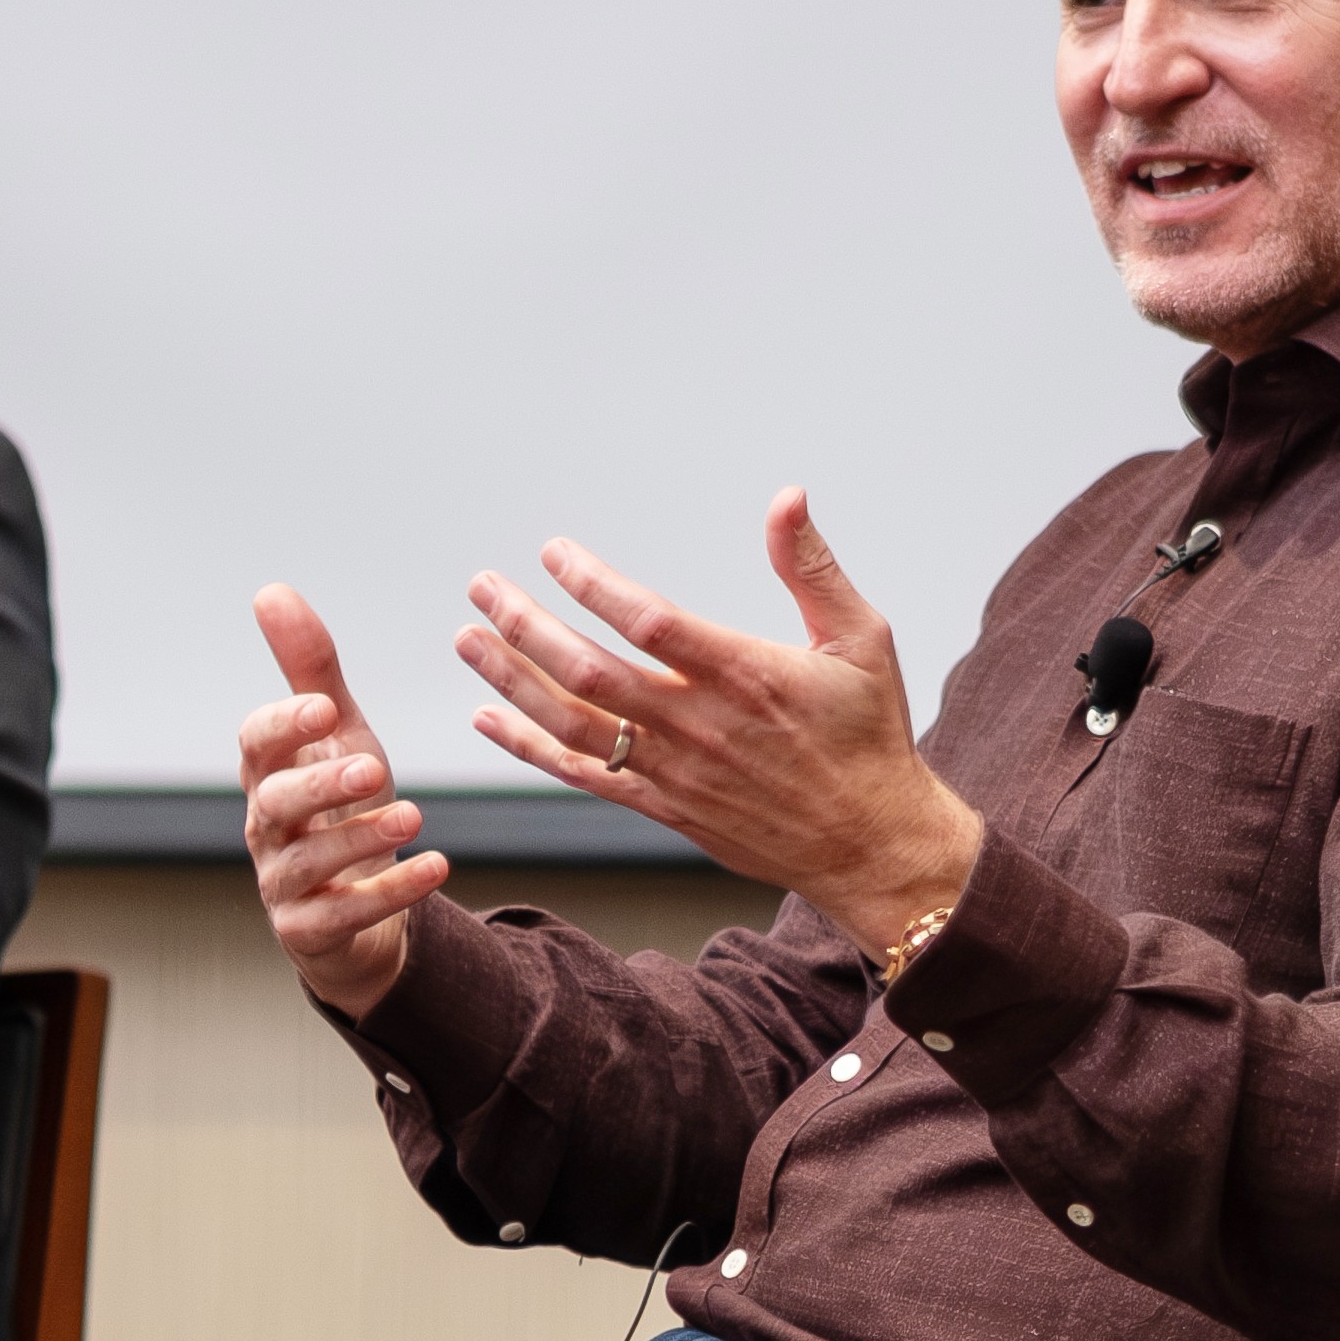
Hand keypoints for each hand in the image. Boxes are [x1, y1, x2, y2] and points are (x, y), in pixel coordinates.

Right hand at [234, 585, 445, 1018]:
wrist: (360, 908)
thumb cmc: (344, 807)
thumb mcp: (339, 735)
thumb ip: (311, 671)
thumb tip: (271, 592)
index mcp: (268, 774)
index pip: (256, 745)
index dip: (284, 727)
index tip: (325, 708)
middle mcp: (266, 828)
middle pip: (275, 805)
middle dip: (321, 785)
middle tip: (372, 767)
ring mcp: (283, 884)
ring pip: (308, 863)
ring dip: (359, 840)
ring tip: (412, 814)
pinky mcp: (312, 930)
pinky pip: (344, 915)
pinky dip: (392, 891)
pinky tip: (438, 866)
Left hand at [455, 491, 980, 961]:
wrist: (871, 843)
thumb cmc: (868, 735)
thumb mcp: (861, 639)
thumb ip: (813, 568)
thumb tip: (786, 497)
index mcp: (746, 675)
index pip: (648, 622)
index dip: (592, 585)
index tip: (552, 554)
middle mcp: (700, 726)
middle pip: (590, 672)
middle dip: (526, 626)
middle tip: (483, 587)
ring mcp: (676, 773)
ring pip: (574, 725)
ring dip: (513, 681)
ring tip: (468, 639)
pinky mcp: (665, 808)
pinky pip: (584, 776)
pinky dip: (530, 747)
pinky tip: (490, 718)